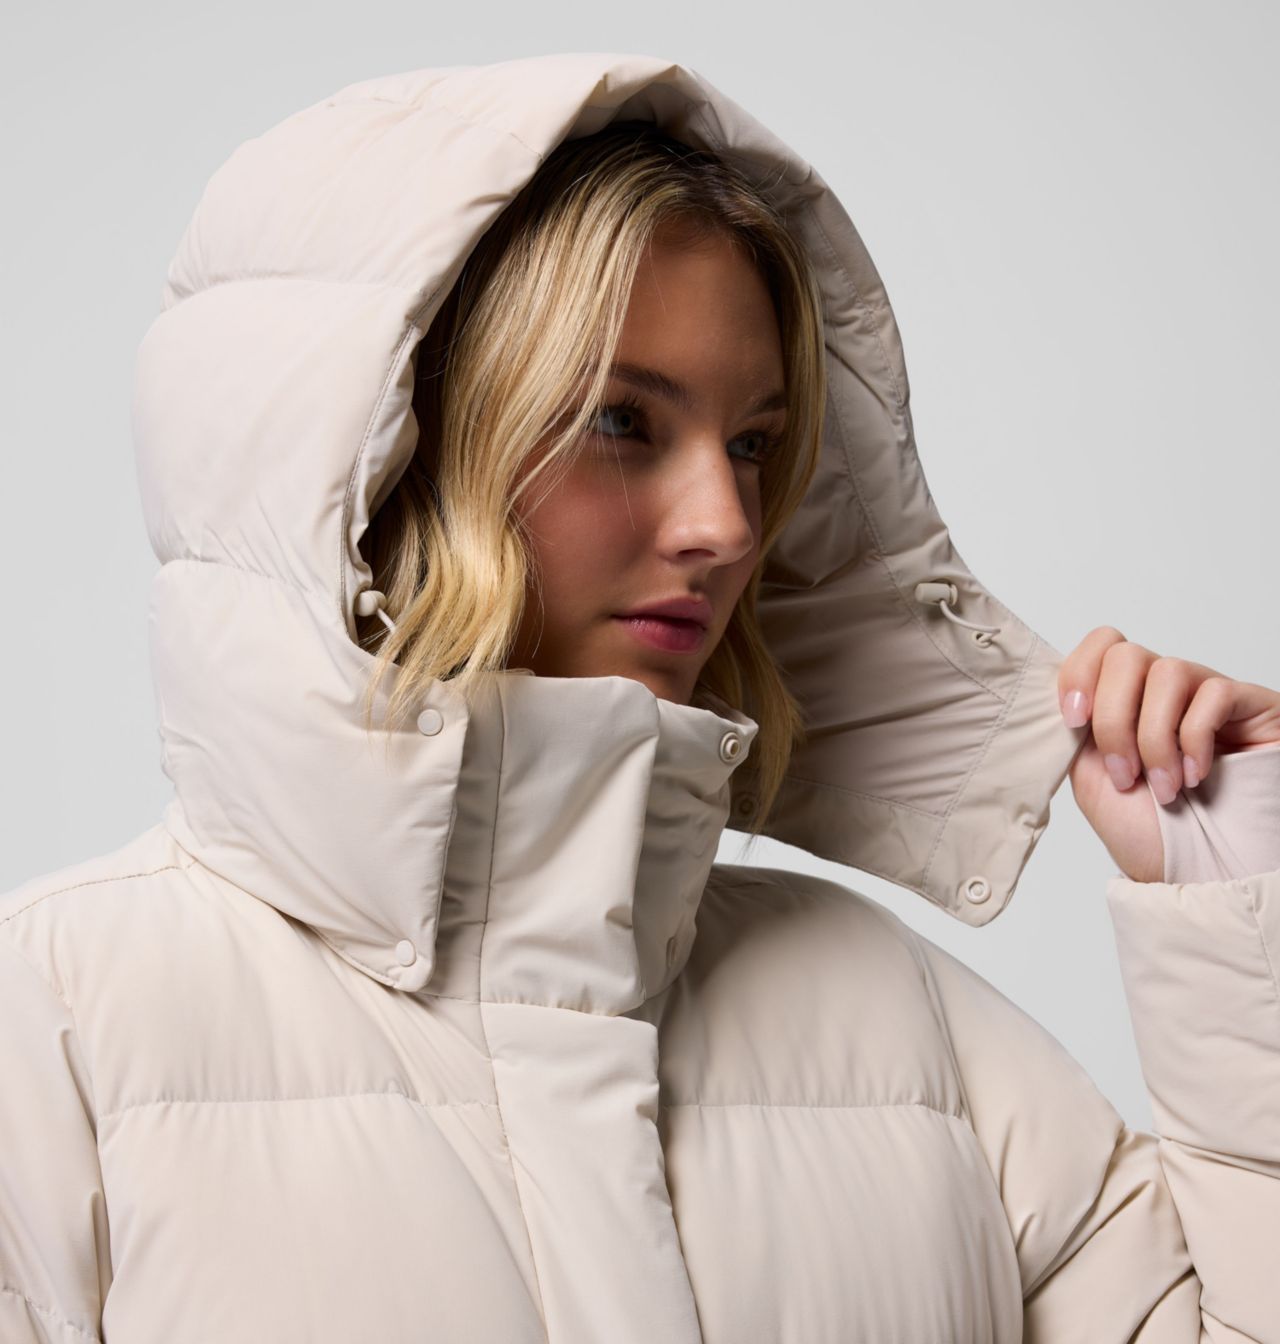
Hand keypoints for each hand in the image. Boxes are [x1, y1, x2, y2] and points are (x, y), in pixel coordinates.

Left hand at [1059, 626, 1279, 882]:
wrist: (1205, 877)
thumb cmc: (1154, 836)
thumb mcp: (1094, 781)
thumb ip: (1078, 732)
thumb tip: (1059, 693)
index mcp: (1123, 703)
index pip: (1101, 646)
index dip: (1079, 673)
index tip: (1073, 721)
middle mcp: (1163, 693)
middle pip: (1125, 655)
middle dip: (1114, 719)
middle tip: (1125, 775)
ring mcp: (1206, 696)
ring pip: (1167, 671)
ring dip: (1155, 738)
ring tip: (1165, 788)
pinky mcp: (1250, 706)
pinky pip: (1215, 692)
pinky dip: (1195, 738)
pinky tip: (1197, 775)